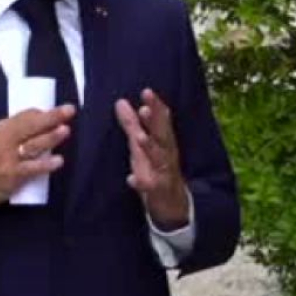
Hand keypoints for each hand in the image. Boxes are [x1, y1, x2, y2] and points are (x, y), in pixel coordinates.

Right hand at [0, 105, 76, 215]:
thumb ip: (11, 133)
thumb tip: (36, 124)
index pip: (23, 116)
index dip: (41, 113)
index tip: (56, 111)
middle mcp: (4, 141)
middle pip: (31, 126)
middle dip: (52, 117)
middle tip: (69, 110)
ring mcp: (8, 158)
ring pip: (33, 145)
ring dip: (51, 137)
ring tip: (65, 130)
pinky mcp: (12, 176)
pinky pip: (32, 168)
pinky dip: (46, 164)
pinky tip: (58, 161)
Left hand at [115, 89, 188, 229]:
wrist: (174, 204)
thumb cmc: (156, 169)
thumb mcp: (143, 146)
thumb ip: (132, 125)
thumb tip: (120, 102)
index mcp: (163, 142)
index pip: (162, 121)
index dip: (156, 106)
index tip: (147, 91)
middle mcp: (166, 154)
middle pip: (162, 135)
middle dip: (154, 121)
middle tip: (145, 107)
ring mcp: (163, 173)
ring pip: (158, 159)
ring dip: (150, 148)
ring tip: (140, 137)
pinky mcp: (157, 191)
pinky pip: (150, 186)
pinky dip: (141, 182)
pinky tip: (132, 179)